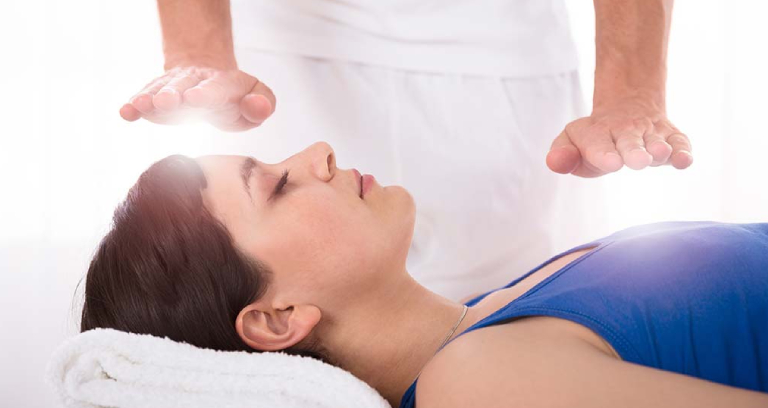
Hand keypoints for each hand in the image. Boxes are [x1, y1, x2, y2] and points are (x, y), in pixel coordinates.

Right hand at [119, 66, 275, 130]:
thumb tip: (256, 106)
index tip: (194, 99)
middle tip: (164, 102)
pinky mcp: (158, 98)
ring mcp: (174, 88)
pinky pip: (145, 99)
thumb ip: (262, 104)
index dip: (205, 93)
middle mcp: (195, 82)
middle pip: (183, 86)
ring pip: (161, 90)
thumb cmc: (237, 99)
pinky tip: (125, 112)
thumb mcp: (258, 99)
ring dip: (149, 98)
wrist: (209, 84)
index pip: (214, 88)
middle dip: (173, 94)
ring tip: (137, 106)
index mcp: (223, 84)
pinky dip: (134, 105)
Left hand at [546, 97, 691, 177]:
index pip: (598, 144)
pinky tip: (685, 160)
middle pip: (629, 142)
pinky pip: (679, 142)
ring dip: (659, 148)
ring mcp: (649, 134)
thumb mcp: (571, 142)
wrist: (626, 108)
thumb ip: (561, 154)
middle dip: (633, 151)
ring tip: (660, 154)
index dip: (603, 154)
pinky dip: (683, 151)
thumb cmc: (593, 138)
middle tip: (638, 161)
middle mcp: (624, 131)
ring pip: (656, 140)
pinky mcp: (670, 137)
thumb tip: (554, 163)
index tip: (611, 163)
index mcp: (596, 133)